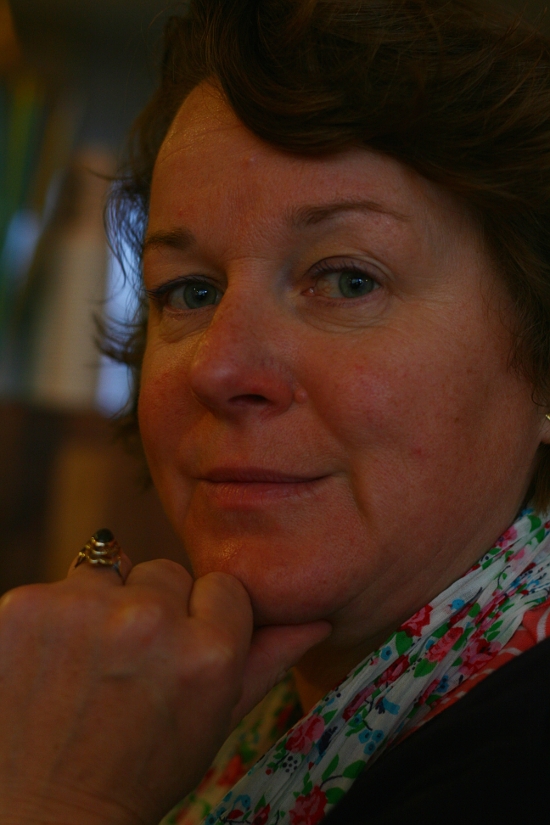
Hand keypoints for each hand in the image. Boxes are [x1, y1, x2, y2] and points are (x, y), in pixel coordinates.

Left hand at [0, 554, 329, 824]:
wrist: (42, 813)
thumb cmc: (137, 772)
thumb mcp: (213, 723)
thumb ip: (267, 662)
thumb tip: (317, 620)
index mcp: (207, 652)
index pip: (222, 586)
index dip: (200, 620)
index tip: (179, 656)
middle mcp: (148, 621)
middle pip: (164, 572)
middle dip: (151, 608)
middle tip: (129, 667)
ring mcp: (80, 610)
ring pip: (108, 571)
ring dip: (100, 607)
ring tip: (87, 666)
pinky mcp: (24, 605)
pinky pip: (56, 585)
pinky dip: (52, 618)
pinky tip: (49, 664)